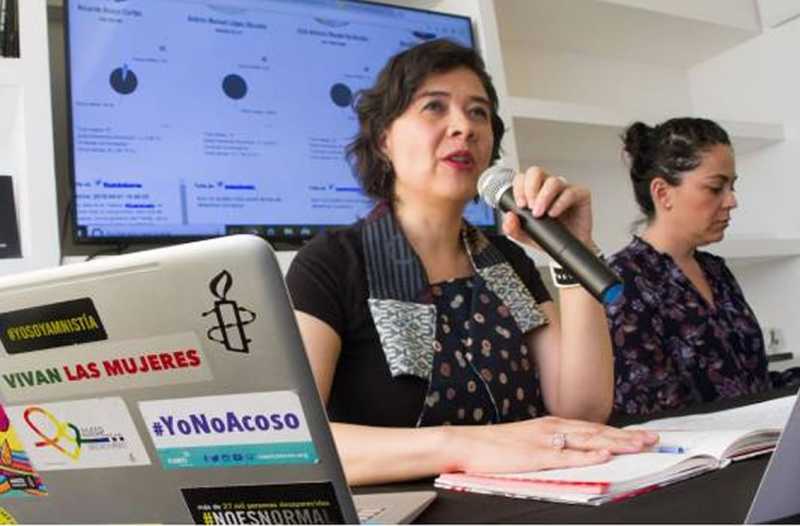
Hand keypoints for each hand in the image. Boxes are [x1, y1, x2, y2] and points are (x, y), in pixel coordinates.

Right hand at [444, 416, 658, 473]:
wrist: (465, 443)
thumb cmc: (495, 446)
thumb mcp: (529, 440)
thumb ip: (553, 445)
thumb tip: (578, 452)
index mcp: (552, 425)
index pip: (594, 428)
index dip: (621, 433)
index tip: (644, 436)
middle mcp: (552, 429)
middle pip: (597, 432)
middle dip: (628, 437)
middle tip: (654, 440)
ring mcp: (544, 442)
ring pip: (588, 440)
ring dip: (616, 442)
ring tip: (640, 444)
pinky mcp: (535, 456)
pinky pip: (566, 456)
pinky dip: (587, 454)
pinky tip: (604, 454)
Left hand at [501, 166, 593, 247]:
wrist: (566, 248)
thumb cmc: (548, 236)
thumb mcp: (525, 235)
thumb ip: (512, 228)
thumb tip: (509, 216)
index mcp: (533, 190)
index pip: (522, 178)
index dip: (519, 188)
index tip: (520, 204)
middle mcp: (548, 187)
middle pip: (536, 172)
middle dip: (530, 188)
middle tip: (529, 207)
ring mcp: (565, 189)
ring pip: (553, 181)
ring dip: (543, 197)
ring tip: (539, 213)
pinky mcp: (580, 195)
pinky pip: (570, 192)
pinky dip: (560, 203)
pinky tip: (553, 213)